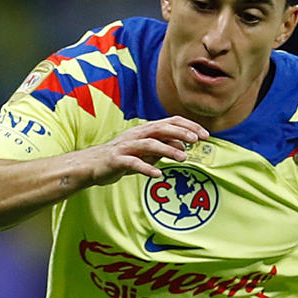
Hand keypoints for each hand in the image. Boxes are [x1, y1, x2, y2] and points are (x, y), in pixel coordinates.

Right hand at [86, 117, 209, 183]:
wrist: (93, 165)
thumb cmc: (122, 157)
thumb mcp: (147, 153)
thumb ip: (164, 148)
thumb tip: (183, 146)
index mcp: (145, 131)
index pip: (170, 122)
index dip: (188, 126)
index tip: (204, 135)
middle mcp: (137, 135)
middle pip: (161, 128)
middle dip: (180, 132)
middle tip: (197, 139)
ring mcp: (126, 147)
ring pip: (149, 144)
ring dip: (167, 149)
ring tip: (183, 157)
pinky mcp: (117, 160)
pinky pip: (133, 163)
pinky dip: (146, 168)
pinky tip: (158, 175)